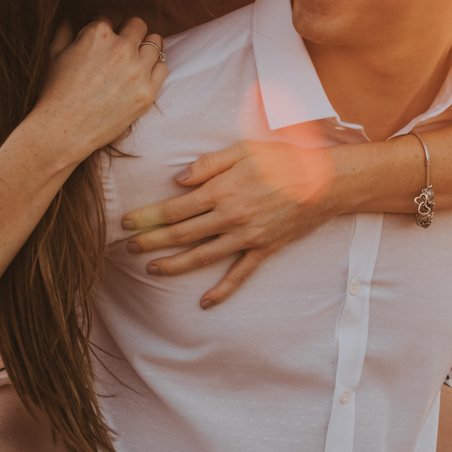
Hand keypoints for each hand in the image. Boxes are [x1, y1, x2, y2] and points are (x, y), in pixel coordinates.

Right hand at [27, 17, 167, 162]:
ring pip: (156, 42)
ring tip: (133, 61)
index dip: (105, 31)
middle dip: (130, 33)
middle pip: (139, 25)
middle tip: (121, 49)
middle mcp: (122, 48)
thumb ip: (66, 28)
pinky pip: (163, 67)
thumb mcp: (53, 53)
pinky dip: (154, 69)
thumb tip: (72, 13)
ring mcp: (138, 70)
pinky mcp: (148, 92)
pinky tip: (141, 76)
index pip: (111, 18)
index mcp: (98, 34)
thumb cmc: (54, 92)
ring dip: (145, 48)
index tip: (102, 44)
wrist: (63, 130)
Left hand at [122, 140, 336, 306]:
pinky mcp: (264, 250)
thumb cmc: (284, 159)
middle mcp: (229, 217)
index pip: (174, 209)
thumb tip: (177, 180)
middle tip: (127, 248)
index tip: (126, 221)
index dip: (147, 217)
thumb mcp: (244, 149)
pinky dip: (221, 291)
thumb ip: (208, 164)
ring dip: (173, 265)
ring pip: (201, 257)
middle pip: (181, 235)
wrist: (325, 181)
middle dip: (150, 242)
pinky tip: (204, 302)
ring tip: (151, 269)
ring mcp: (246, 237)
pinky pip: (239, 275)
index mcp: (221, 191)